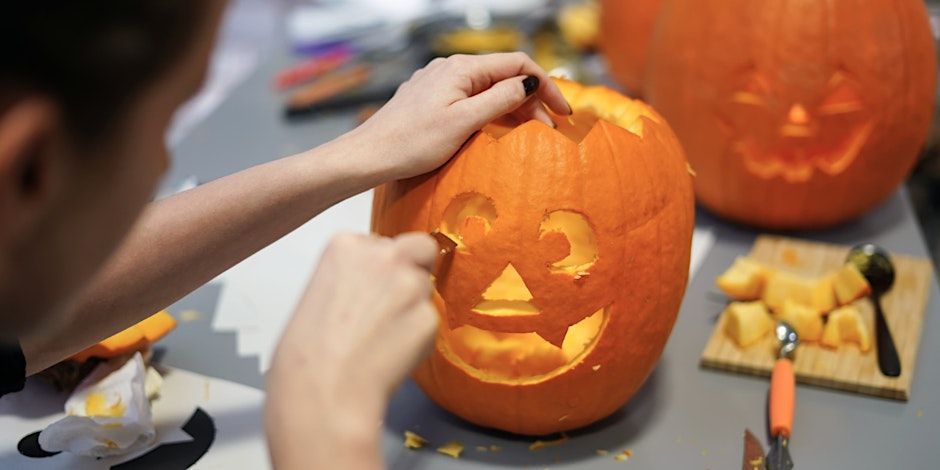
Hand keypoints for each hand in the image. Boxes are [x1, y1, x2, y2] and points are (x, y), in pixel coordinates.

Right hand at [266, 233, 437, 469]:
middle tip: (393, 302)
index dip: (380, 265)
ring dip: (414, 307)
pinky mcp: (428, 317)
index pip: (381, 241)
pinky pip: (430, 322)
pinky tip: (391, 354)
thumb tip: (375, 282)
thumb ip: (353, 275)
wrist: (322, 390)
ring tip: (382, 338)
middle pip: (418, 248)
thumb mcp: (318, 290)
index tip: (368, 287)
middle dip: (413, 268)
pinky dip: (418, 337)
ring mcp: (410, 285)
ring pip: (426, 287)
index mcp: (346, 244)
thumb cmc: (307, 352)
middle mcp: (382, 255)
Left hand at [352, 52, 571, 180]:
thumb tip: (529, 82)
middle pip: (504, 76)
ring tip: (530, 133)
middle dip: (531, 99)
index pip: (517, 65)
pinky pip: (470, 99)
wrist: (368, 157)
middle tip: (550, 130)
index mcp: (461, 69)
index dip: (546, 85)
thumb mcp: (464, 122)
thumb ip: (500, 99)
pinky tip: (497, 131)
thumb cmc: (412, 144)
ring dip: (513, 108)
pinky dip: (491, 112)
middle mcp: (450, 69)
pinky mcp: (430, 100)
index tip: (563, 113)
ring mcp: (438, 84)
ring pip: (487, 89)